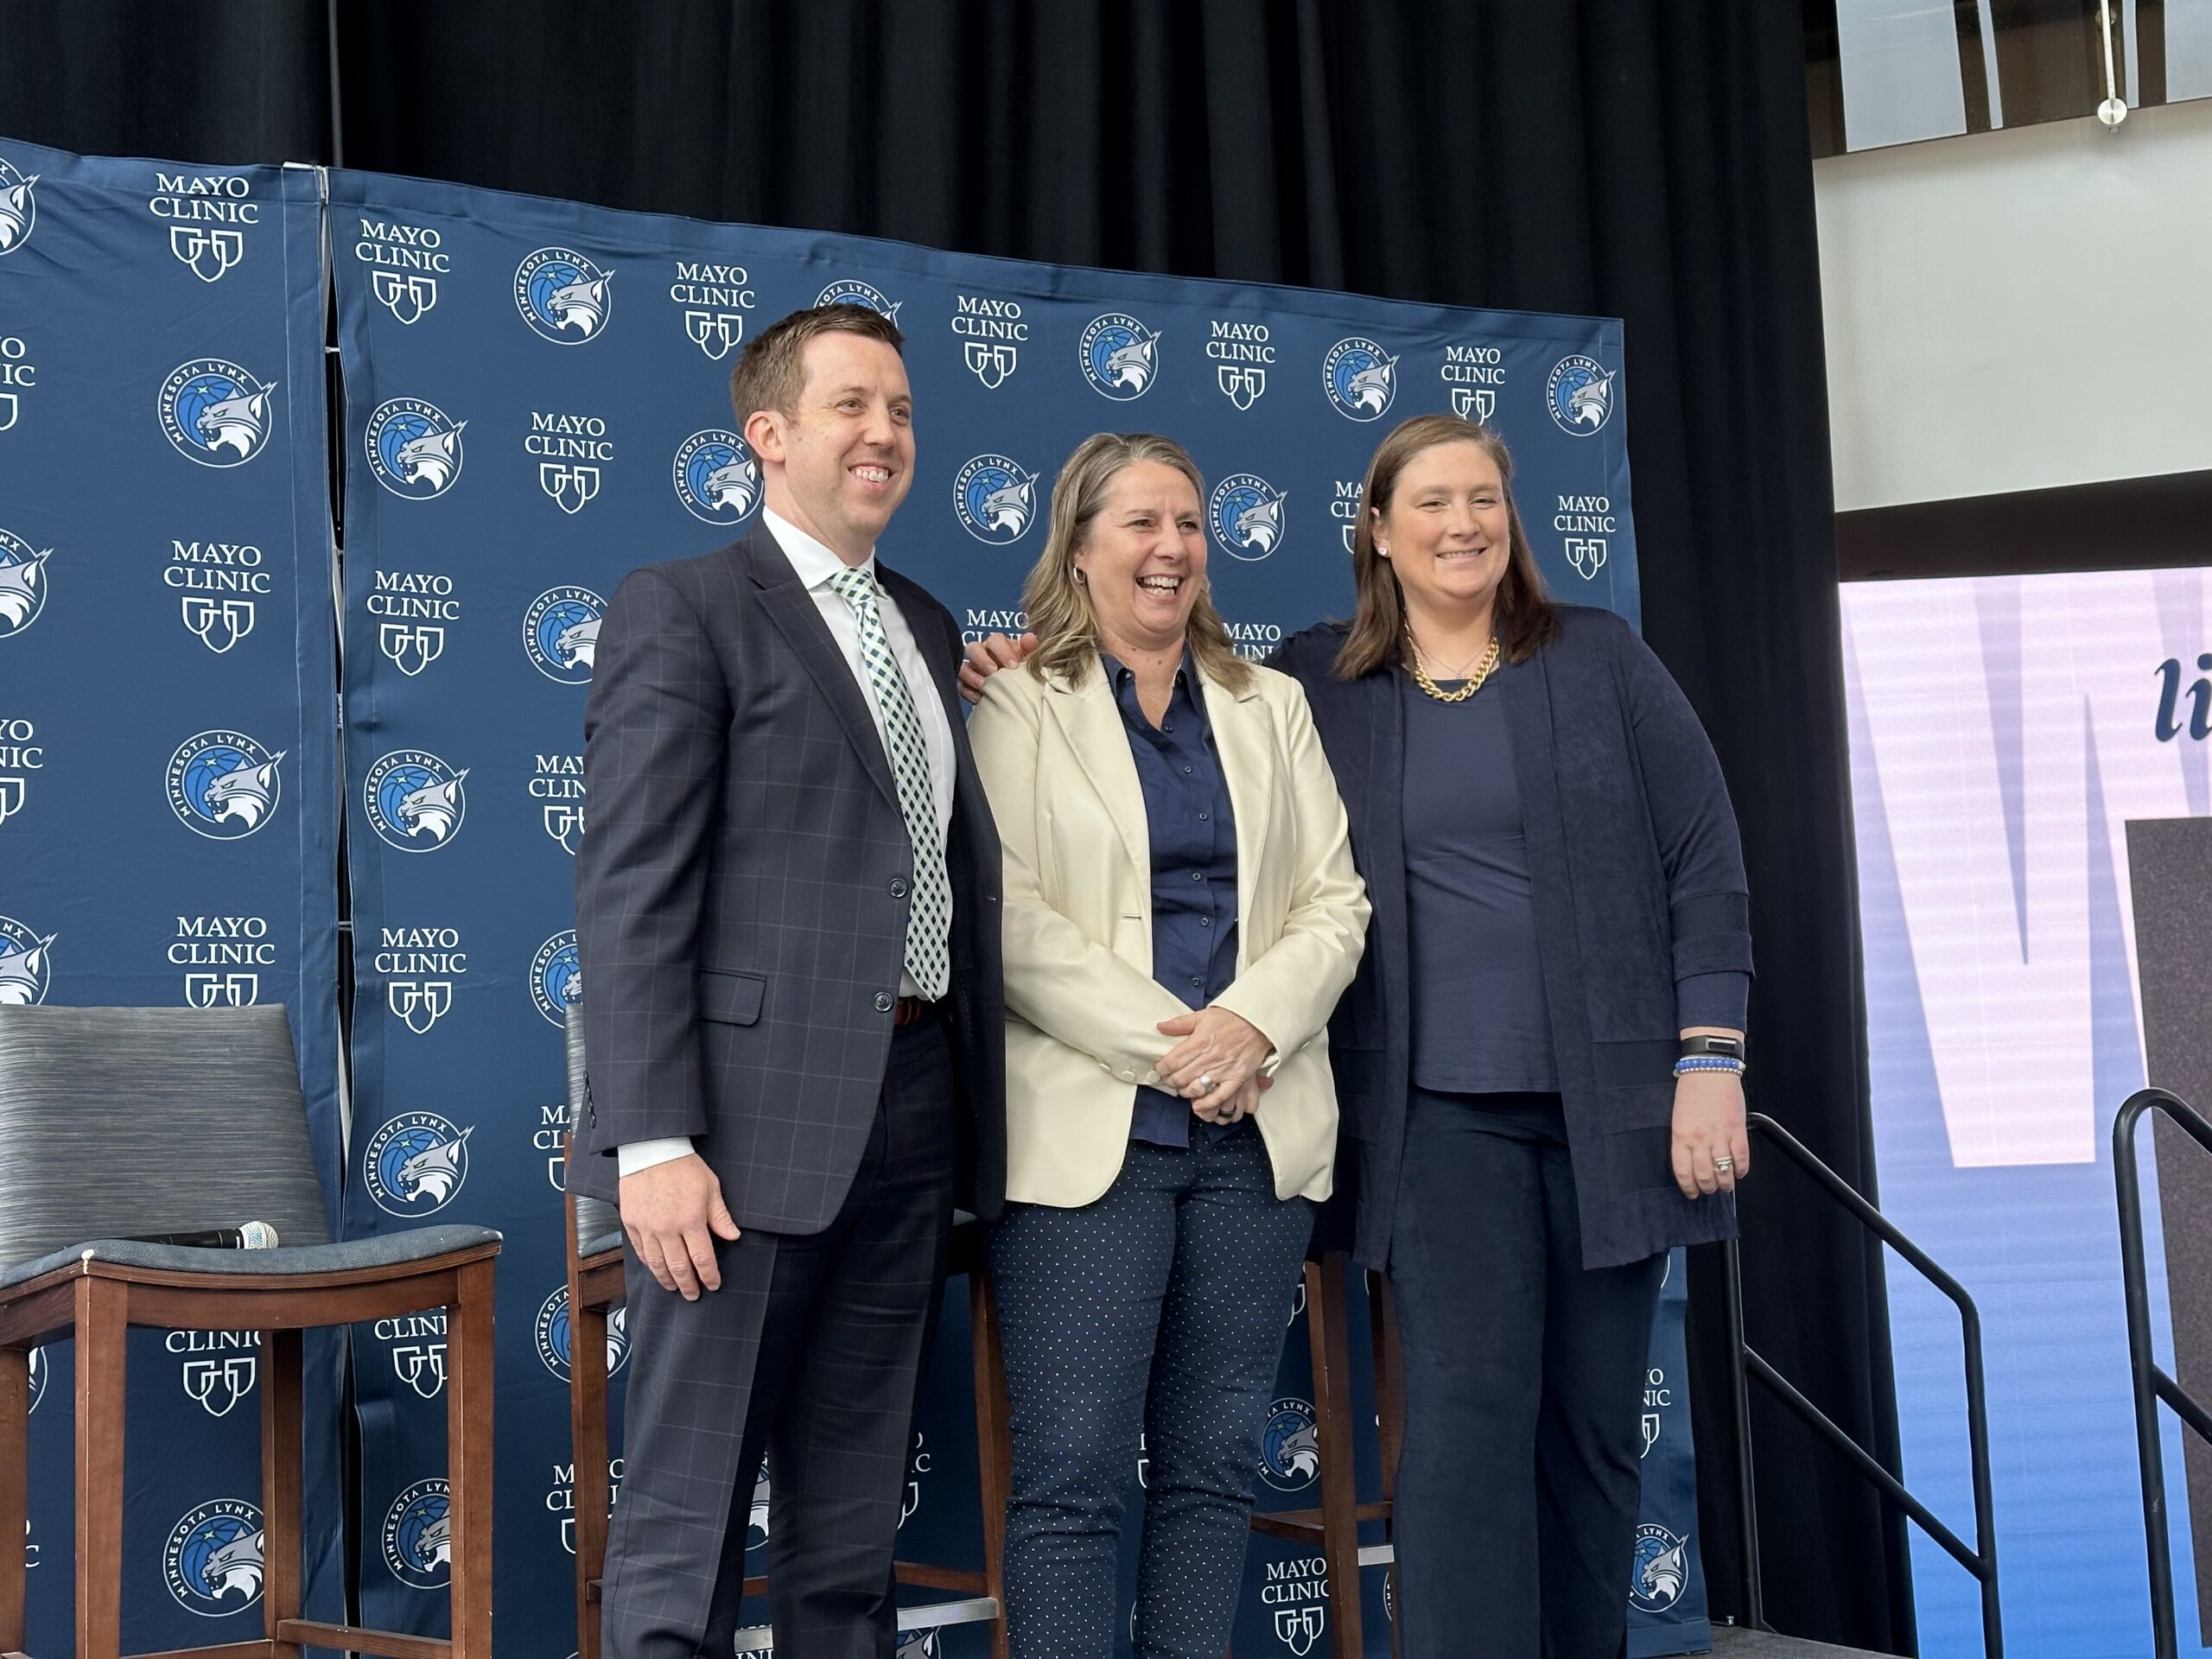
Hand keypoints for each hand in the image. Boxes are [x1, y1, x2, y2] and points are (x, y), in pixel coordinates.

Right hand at [619, 1153, 741, 1298]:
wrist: (651, 1150)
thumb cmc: (683, 1166)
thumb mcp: (710, 1187)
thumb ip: (720, 1216)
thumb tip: (733, 1236)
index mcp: (691, 1220)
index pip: (702, 1258)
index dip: (709, 1275)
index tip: (713, 1284)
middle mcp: (667, 1229)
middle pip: (679, 1267)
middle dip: (688, 1284)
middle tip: (693, 1294)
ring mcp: (647, 1227)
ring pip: (657, 1264)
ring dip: (667, 1279)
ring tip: (674, 1288)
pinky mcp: (631, 1222)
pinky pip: (640, 1251)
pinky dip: (648, 1264)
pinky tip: (655, 1269)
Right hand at [959, 631, 1037, 702]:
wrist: (1015, 692)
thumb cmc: (1020, 671)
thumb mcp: (1028, 659)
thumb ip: (1029, 648)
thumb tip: (1030, 638)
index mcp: (997, 644)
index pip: (995, 640)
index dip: (1003, 651)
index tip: (1013, 665)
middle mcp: (982, 653)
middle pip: (973, 648)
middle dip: (982, 660)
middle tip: (993, 672)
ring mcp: (971, 668)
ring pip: (963, 665)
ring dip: (971, 675)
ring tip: (982, 685)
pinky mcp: (965, 684)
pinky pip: (960, 685)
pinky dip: (967, 690)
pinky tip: (978, 697)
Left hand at [1156, 1006, 1273, 1118]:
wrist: (1258, 1023)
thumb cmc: (1232, 1018)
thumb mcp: (1203, 1016)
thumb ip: (1180, 1023)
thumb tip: (1161, 1027)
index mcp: (1199, 1041)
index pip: (1172, 1060)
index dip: (1162, 1068)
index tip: (1160, 1069)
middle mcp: (1210, 1057)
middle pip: (1181, 1077)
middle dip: (1171, 1081)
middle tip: (1171, 1080)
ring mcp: (1224, 1069)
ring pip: (1196, 1088)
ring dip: (1185, 1092)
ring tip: (1184, 1089)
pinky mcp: (1237, 1078)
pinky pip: (1220, 1096)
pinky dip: (1207, 1103)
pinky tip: (1198, 1105)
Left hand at [1670, 1070, 1748, 1198]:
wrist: (1710, 1069)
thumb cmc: (1692, 1089)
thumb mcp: (1679, 1117)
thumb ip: (1684, 1139)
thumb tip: (1691, 1160)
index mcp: (1681, 1135)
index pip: (1683, 1171)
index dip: (1688, 1186)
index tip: (1692, 1192)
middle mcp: (1699, 1139)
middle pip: (1704, 1175)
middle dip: (1707, 1188)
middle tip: (1709, 1190)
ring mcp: (1719, 1136)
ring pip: (1723, 1171)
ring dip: (1725, 1184)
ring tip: (1725, 1186)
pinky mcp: (1737, 1130)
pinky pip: (1741, 1158)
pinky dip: (1741, 1169)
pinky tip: (1739, 1172)